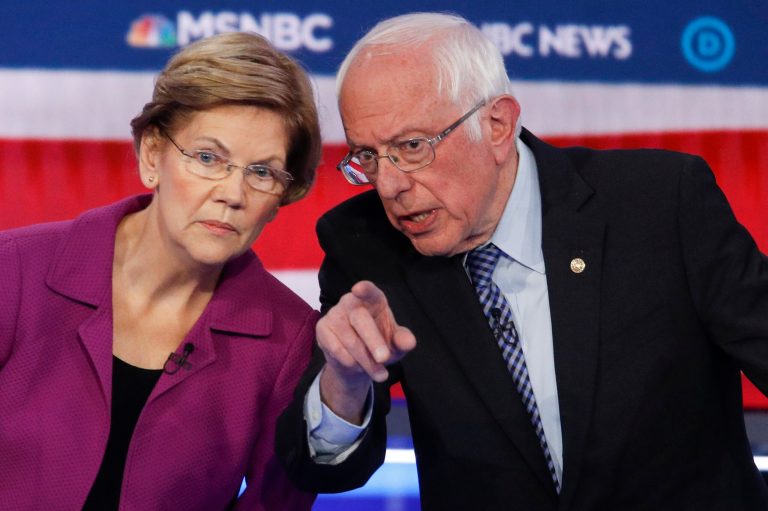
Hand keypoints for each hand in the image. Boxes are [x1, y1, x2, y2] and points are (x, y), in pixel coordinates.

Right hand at [317, 281, 415, 422]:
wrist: (357, 364)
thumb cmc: (379, 345)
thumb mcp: (395, 345)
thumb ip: (402, 341)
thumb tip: (409, 342)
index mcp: (373, 300)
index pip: (369, 291)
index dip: (364, 289)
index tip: (359, 289)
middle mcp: (351, 302)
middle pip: (361, 320)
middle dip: (374, 342)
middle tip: (384, 359)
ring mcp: (334, 314)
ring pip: (350, 340)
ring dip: (366, 361)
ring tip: (380, 374)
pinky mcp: (322, 328)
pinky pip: (336, 349)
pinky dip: (351, 363)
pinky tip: (359, 367)